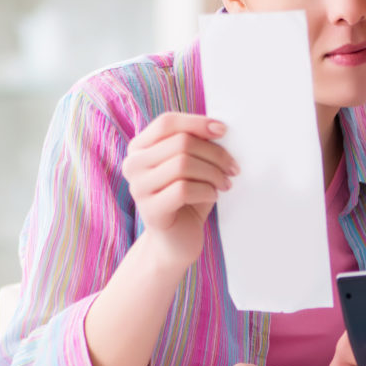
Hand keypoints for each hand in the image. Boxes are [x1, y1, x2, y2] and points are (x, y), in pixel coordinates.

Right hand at [122, 112, 235, 268]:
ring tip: (225, 183)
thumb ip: (194, 145)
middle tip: (232, 168)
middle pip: (180, 143)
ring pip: (183, 164)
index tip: (223, 131)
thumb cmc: (187, 200)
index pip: (166, 122)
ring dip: (213, 172)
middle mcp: (133, 165)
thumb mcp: (190, 166)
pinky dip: (206, 190)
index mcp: (139, 148)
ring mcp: (139, 188)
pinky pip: (184, 190)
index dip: (197, 122)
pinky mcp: (150, 211)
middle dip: (214, 153)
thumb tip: (218, 128)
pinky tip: (213, 196)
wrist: (175, 243)